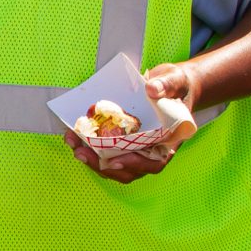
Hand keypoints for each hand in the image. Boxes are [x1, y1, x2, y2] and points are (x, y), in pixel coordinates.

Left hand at [65, 61, 196, 182]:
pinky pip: (105, 152)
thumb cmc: (177, 86)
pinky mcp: (122, 143)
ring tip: (73, 145)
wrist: (170, 85)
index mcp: (169, 143)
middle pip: (128, 169)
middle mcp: (151, 151)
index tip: (117, 160)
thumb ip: (166, 85)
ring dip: (91, 159)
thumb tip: (152, 89)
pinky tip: (74, 136)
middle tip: (81, 153)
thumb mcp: (175, 81)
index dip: (136, 165)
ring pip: (113, 164)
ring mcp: (135, 149)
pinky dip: (89, 148)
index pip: (154, 163)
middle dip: (102, 165)